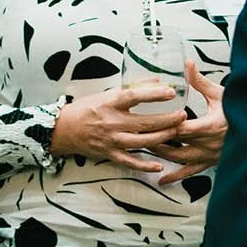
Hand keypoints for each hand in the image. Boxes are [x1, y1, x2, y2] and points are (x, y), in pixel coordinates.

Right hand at [51, 84, 186, 172]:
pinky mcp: (109, 154)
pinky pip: (130, 162)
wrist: (63, 129)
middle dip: (167, 120)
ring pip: (141, 142)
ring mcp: (111, 140)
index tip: (171, 92)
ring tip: (177, 132)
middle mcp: (111, 122)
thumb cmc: (87, 108)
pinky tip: (159, 166)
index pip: (135, 97)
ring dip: (161, 138)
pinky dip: (145, 165)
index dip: (154, 95)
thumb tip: (157, 80)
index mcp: (110, 103)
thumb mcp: (107, 94)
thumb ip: (132, 88)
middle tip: (183, 115)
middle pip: (144, 122)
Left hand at [147, 62, 226, 183]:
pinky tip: (162, 180)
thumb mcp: (220, 94)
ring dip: (162, 155)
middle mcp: (207, 144)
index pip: (181, 128)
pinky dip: (175, 177)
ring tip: (145, 149)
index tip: (148, 122)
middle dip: (156, 140)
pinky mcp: (210, 163)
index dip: (164, 126)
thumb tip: (188, 63)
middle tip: (137, 135)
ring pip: (179, 159)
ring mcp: (208, 156)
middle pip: (176, 144)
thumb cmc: (240, 110)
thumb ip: (200, 82)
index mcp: (210, 126)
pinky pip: (190, 172)